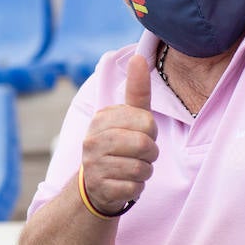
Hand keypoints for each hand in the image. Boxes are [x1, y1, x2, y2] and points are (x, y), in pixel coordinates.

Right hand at [79, 54, 158, 213]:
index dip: (151, 132)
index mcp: (102, 118)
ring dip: (144, 172)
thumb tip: (139, 56)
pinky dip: (136, 188)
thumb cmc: (119, 145)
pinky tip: (125, 183)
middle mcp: (93, 140)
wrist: (94, 184)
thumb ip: (137, 90)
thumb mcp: (128, 117)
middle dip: (150, 153)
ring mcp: (94, 165)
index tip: (140, 134)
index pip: (146, 122)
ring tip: (131, 168)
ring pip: (142, 169)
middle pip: (145, 145)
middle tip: (139, 155)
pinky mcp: (100, 188)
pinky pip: (135, 188)